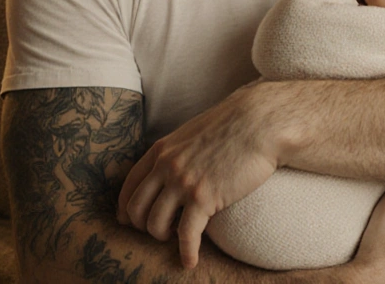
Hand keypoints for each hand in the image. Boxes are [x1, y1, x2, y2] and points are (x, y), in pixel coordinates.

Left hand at [116, 84, 282, 268]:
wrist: (258, 123)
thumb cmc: (232, 126)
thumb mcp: (192, 133)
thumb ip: (176, 151)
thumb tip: (170, 168)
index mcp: (161, 150)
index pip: (130, 186)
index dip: (126, 209)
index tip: (129, 221)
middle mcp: (166, 167)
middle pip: (136, 209)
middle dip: (143, 226)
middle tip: (159, 231)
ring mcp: (183, 182)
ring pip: (155, 224)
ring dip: (162, 237)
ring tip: (176, 239)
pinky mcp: (204, 198)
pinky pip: (186, 235)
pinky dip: (186, 252)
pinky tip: (190, 261)